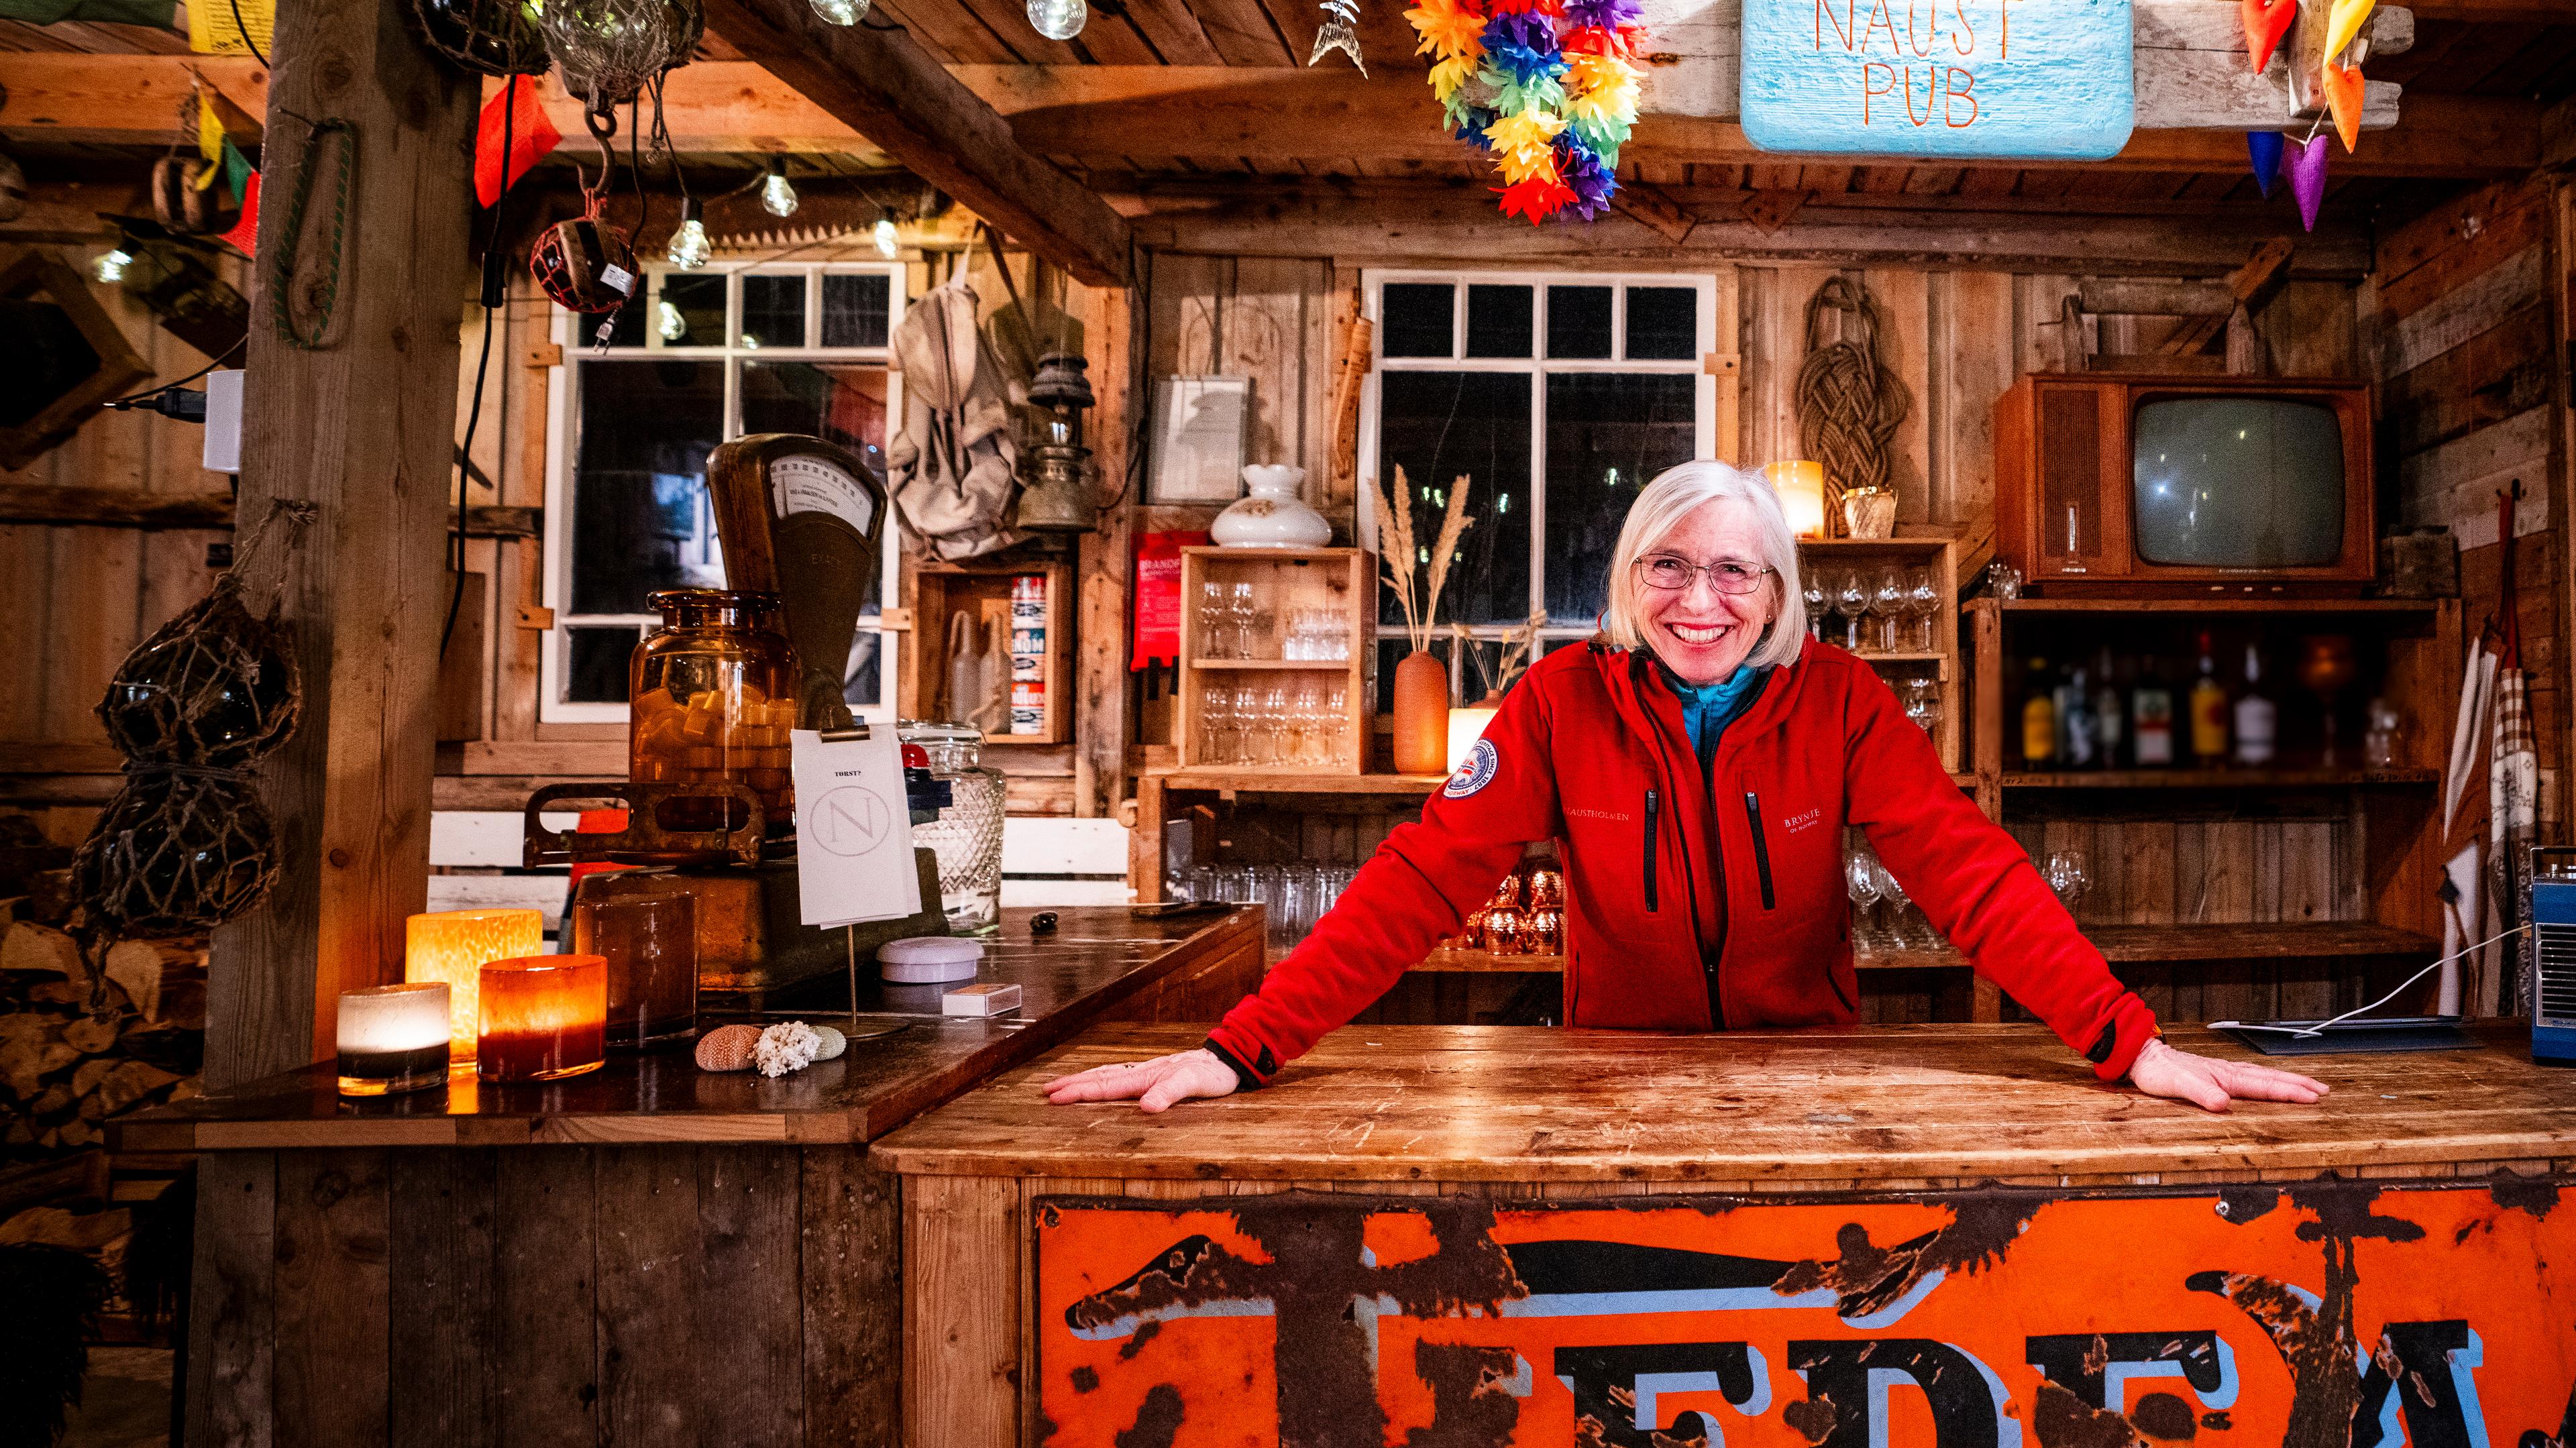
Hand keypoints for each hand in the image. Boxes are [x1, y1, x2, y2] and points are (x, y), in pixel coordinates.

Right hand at [1042, 1048, 1240, 1112]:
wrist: (1227, 1059)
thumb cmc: (1211, 1074)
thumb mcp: (1193, 1085)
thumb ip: (1169, 1094)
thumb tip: (1146, 1107)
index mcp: (1144, 1077)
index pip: (1105, 1086)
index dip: (1078, 1093)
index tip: (1054, 1098)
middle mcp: (1141, 1072)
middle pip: (1099, 1077)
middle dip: (1071, 1085)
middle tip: (1045, 1091)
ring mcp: (1145, 1071)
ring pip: (1106, 1075)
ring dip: (1082, 1080)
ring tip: (1060, 1085)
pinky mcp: (1153, 1074)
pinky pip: (1118, 1076)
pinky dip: (1100, 1079)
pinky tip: (1098, 1082)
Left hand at [2124, 1036, 2328, 1112]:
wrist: (2143, 1057)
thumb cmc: (2160, 1072)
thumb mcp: (2179, 1086)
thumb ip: (2201, 1094)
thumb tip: (2223, 1104)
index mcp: (2226, 1076)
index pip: (2265, 1086)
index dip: (2290, 1092)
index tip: (2313, 1097)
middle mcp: (2229, 1071)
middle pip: (2271, 1077)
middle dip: (2299, 1084)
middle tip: (2324, 1091)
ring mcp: (2224, 1070)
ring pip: (2264, 1074)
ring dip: (2288, 1080)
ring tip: (2308, 1085)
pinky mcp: (2217, 1072)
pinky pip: (2252, 1075)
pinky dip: (2268, 1078)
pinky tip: (2270, 1081)